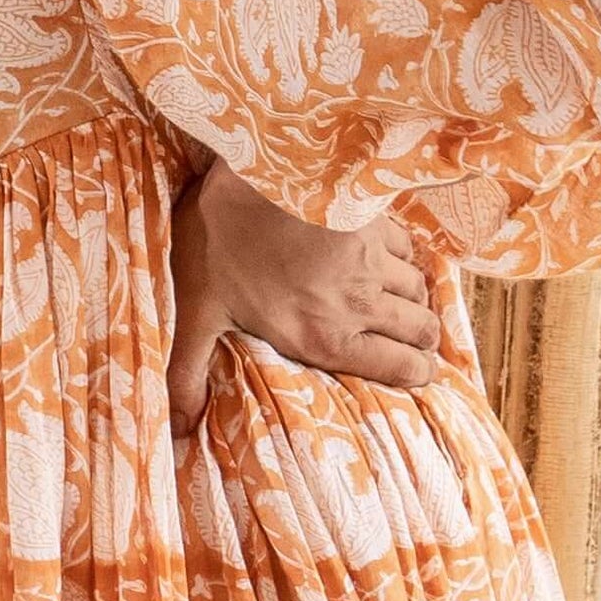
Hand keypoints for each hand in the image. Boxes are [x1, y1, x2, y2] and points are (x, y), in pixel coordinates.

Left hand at [167, 160, 449, 421]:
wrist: (255, 170)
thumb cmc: (222, 241)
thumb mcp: (196, 310)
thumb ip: (190, 370)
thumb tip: (178, 431)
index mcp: (324, 337)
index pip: (401, 371)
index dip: (416, 374)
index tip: (412, 371)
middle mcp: (361, 306)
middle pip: (423, 334)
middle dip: (420, 340)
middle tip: (405, 338)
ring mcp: (375, 263)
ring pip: (421, 292)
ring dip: (413, 299)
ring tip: (395, 299)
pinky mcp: (378, 223)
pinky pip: (411, 250)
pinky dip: (405, 257)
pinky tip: (387, 257)